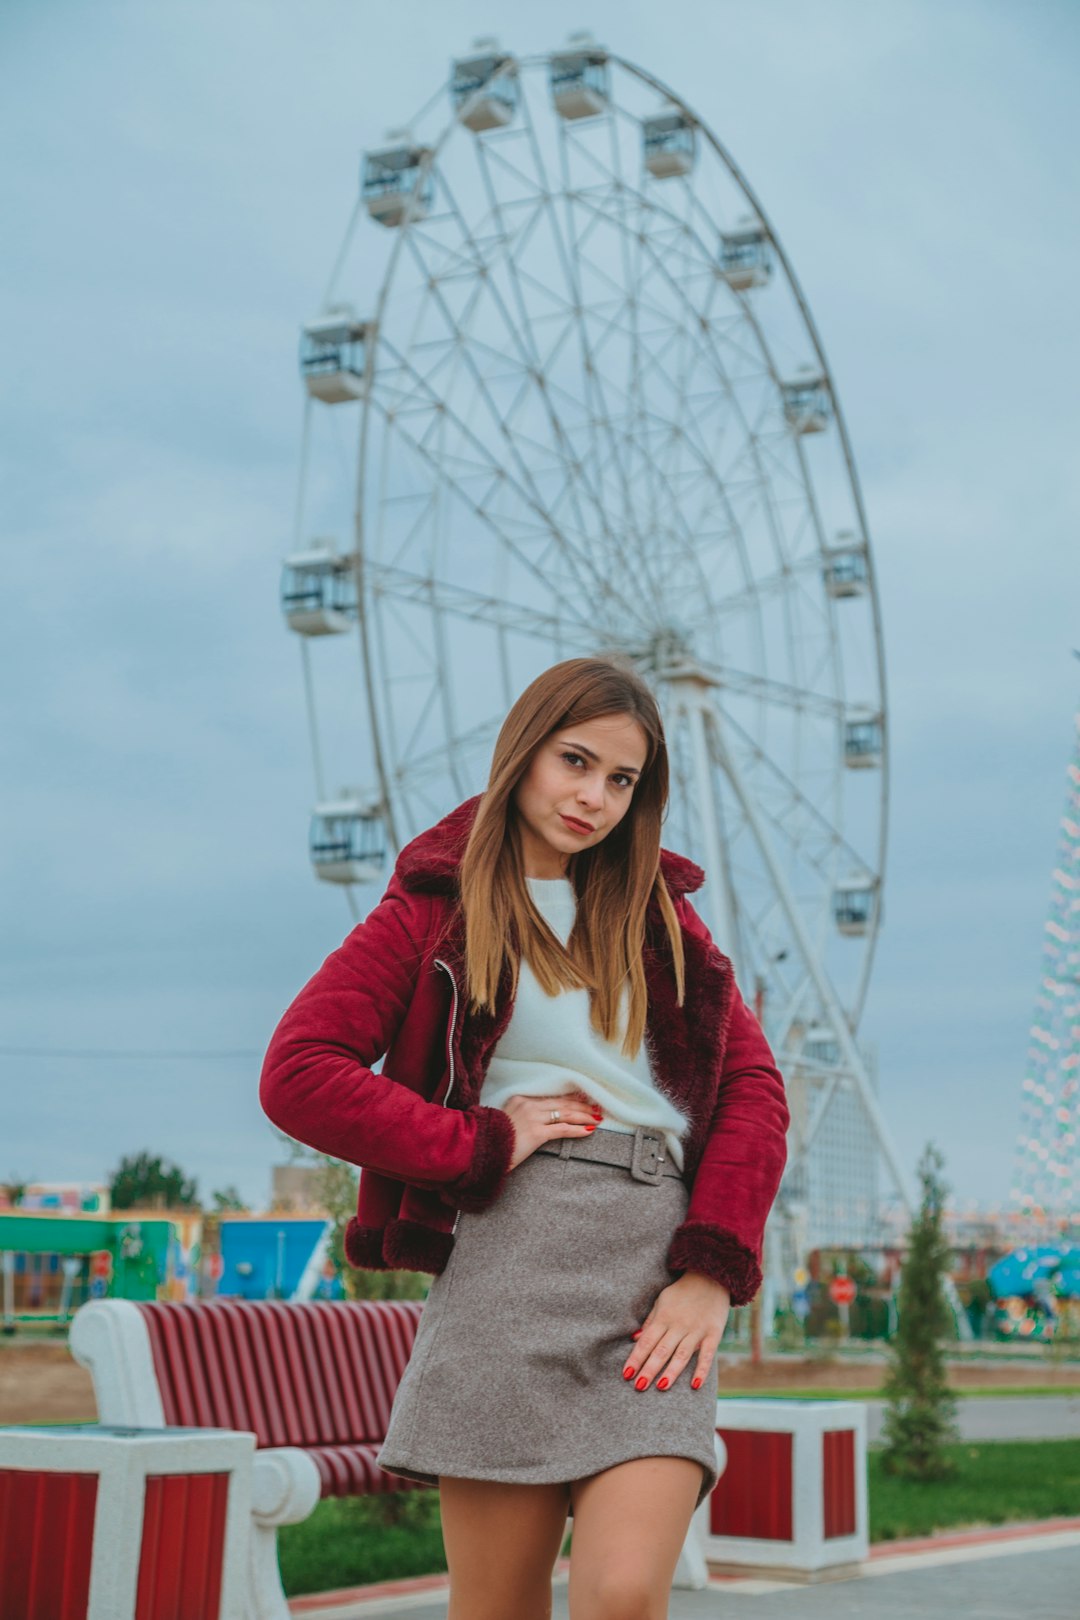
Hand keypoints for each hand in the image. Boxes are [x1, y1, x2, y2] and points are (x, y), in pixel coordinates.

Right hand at [501, 1089, 601, 1170]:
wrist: (481, 1149)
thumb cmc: (493, 1140)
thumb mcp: (507, 1121)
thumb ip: (521, 1117)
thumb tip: (539, 1122)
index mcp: (521, 1100)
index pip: (551, 1098)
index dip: (570, 1099)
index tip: (583, 1099)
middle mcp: (528, 1105)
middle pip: (562, 1103)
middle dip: (581, 1106)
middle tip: (596, 1108)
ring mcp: (532, 1118)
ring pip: (565, 1114)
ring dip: (584, 1116)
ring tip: (597, 1118)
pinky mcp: (536, 1133)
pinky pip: (563, 1129)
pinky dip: (578, 1129)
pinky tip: (589, 1130)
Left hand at [622, 1272, 730, 1392]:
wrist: (711, 1277)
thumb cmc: (682, 1292)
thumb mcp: (661, 1301)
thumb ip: (650, 1321)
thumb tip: (634, 1339)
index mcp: (664, 1317)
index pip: (646, 1341)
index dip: (636, 1358)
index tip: (626, 1374)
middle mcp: (679, 1325)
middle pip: (661, 1350)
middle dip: (649, 1369)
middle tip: (638, 1386)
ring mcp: (697, 1330)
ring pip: (682, 1355)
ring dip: (671, 1372)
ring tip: (660, 1387)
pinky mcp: (713, 1334)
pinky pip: (707, 1355)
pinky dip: (701, 1371)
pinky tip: (694, 1385)